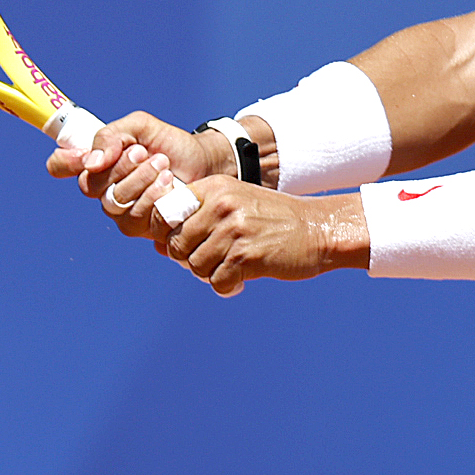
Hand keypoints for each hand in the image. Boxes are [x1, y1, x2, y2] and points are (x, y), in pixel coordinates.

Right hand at [45, 112, 223, 243]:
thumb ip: (112, 135)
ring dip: (140, 180)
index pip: (60, 165)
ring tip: (162, 165)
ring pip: (114, 203)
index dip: (64, 162)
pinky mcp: (142, 227)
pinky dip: (154, 197)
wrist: (204, 162)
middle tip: (144, 153)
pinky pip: (136, 218)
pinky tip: (169, 184)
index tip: (84, 156)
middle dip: (121, 167)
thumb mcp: (140, 127)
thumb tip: (92, 161)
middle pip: (92, 185)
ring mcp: (121, 211)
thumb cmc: (170, 144)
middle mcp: (103, 189)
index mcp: (97, 162)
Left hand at [161, 175, 351, 295]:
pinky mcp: (247, 256)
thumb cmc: (272, 220)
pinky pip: (217, 281)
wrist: (318, 229)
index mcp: (213, 188)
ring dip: (210, 274)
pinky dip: (227, 286)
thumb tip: (156, 247)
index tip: (178, 245)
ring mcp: (233, 230)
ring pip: (195, 266)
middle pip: (175, 245)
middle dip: (189, 259)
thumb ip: (197, 219)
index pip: (163, 212)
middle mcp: (220, 205)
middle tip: (213, 261)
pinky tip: (242, 280)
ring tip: (230, 268)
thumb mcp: (234, 204)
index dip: (162, 234)